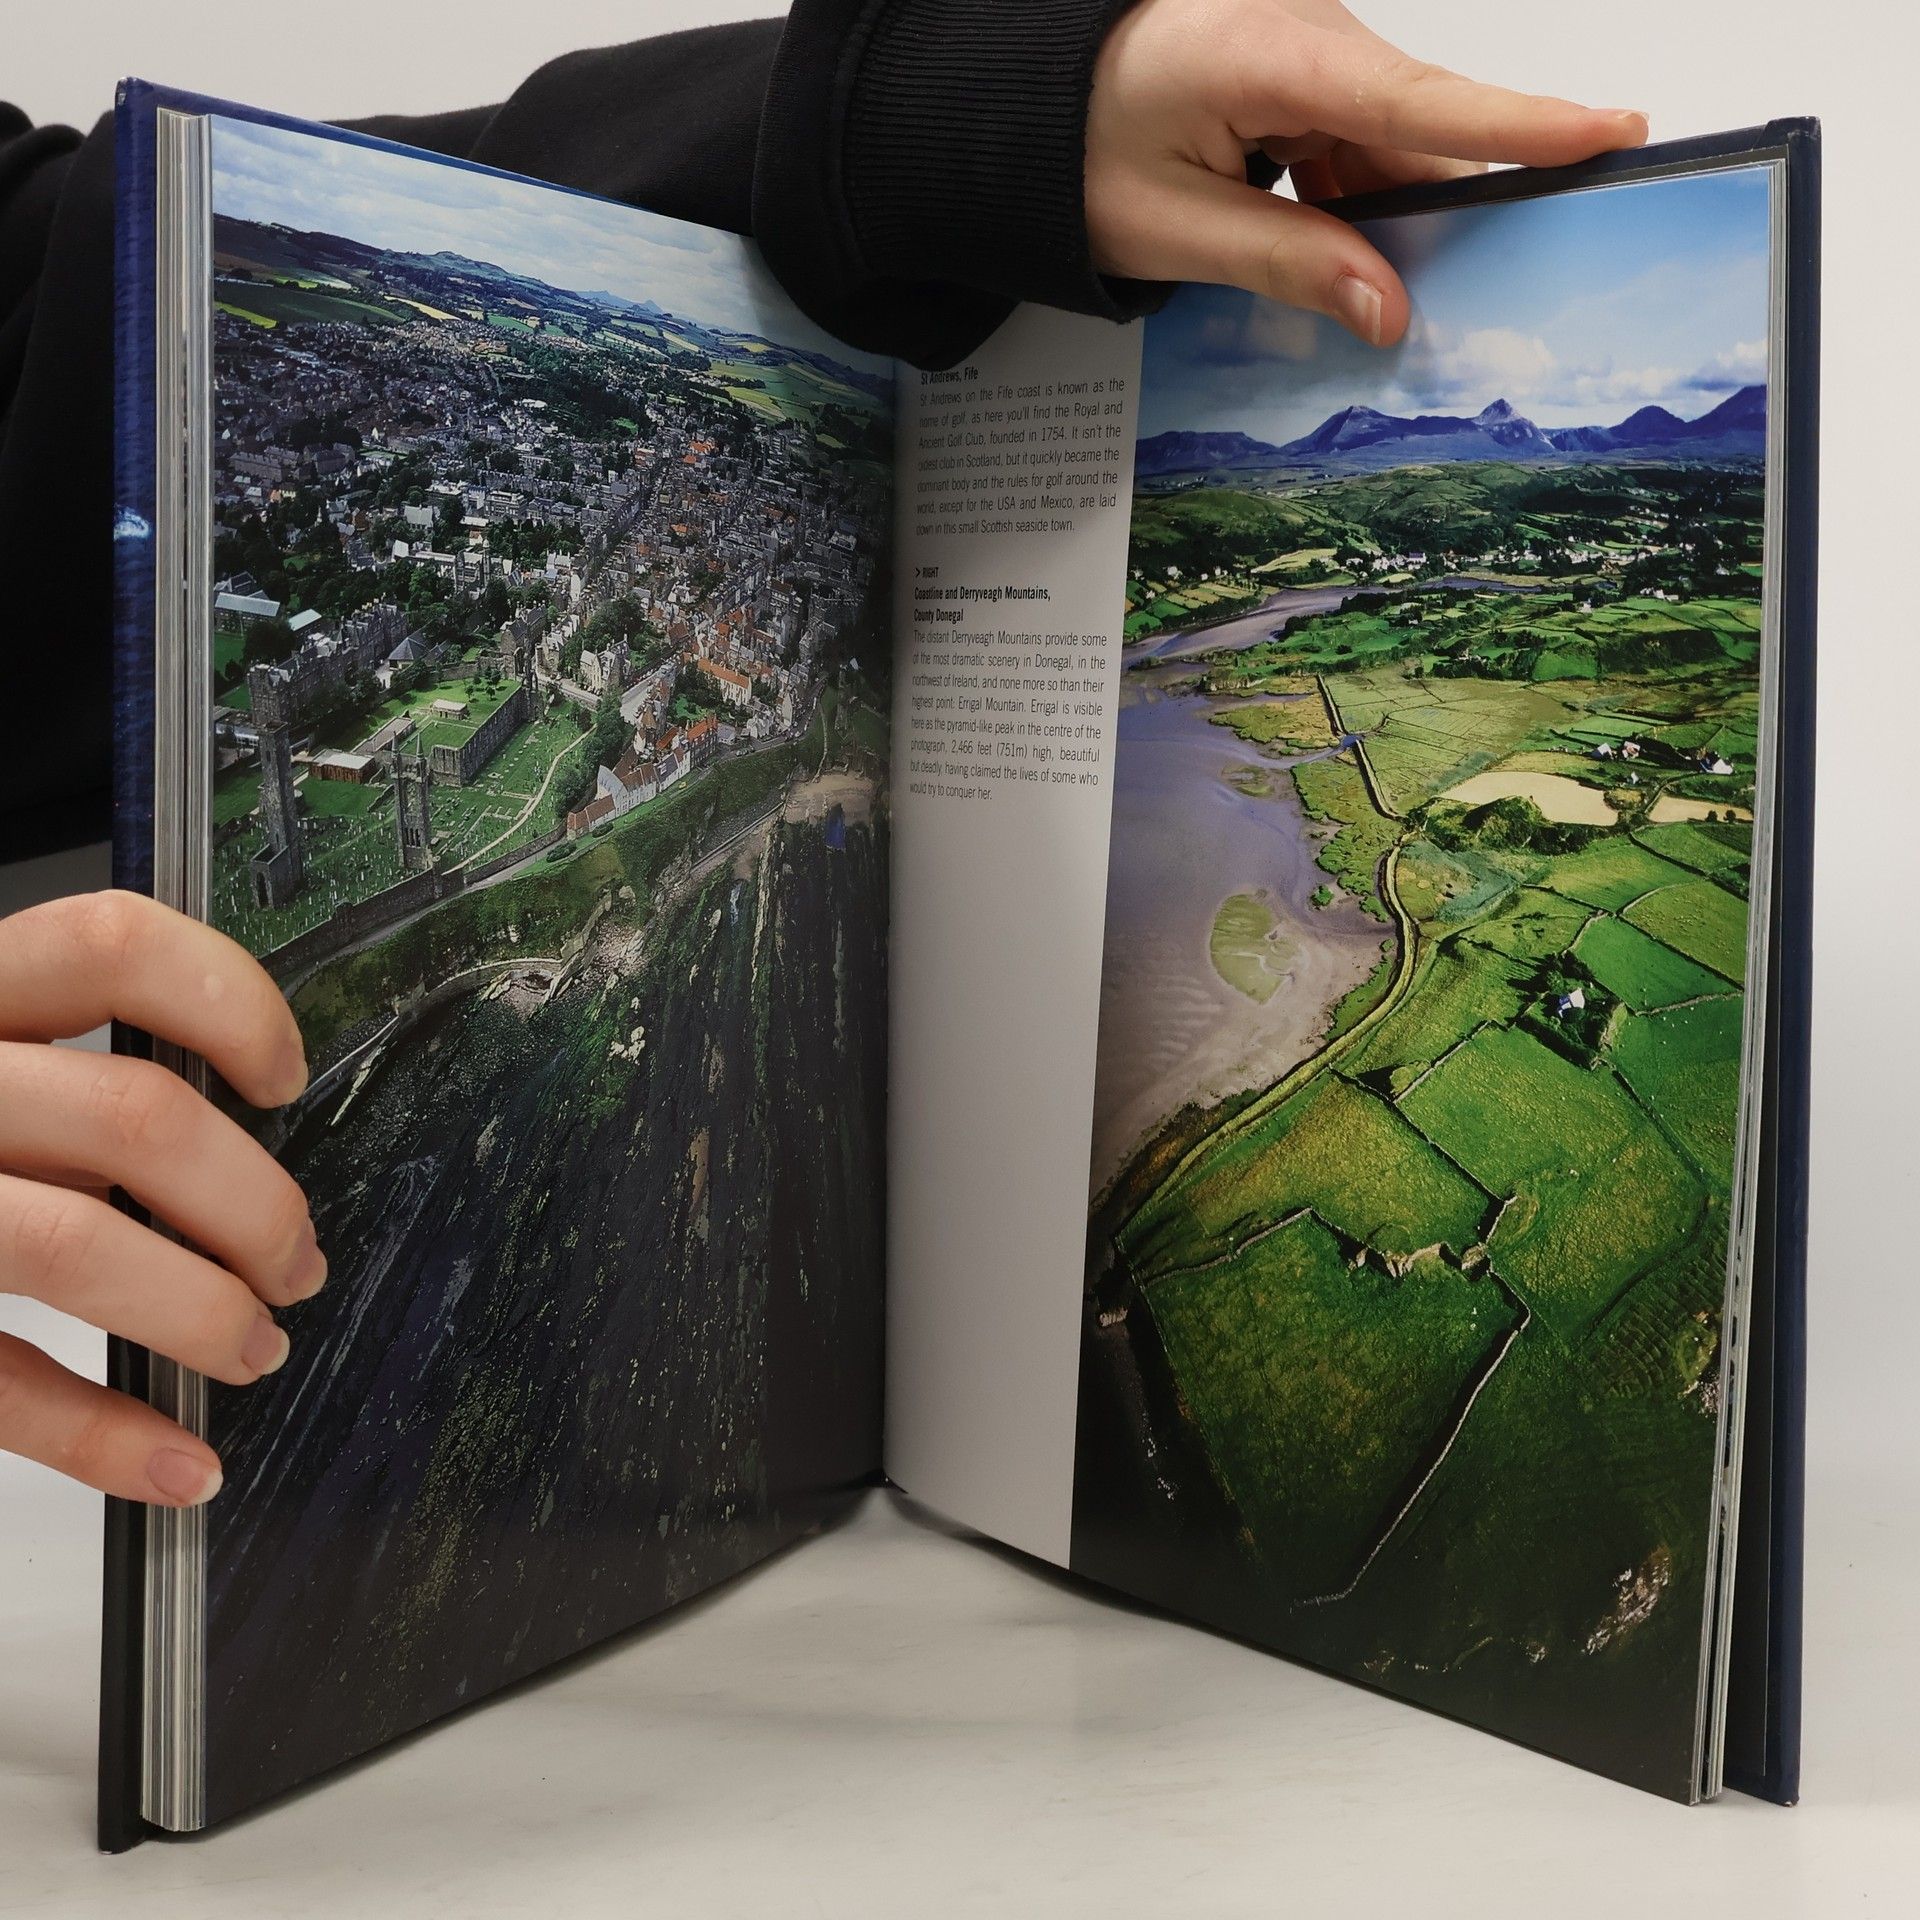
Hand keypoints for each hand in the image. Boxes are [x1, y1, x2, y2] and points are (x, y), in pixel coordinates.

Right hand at [0, 892, 321, 1506]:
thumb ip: (65, 1077)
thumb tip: (234, 1139)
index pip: (110, 947)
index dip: (228, 1005)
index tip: (281, 1079)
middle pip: (134, 1118)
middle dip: (254, 1206)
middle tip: (293, 1262)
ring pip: (76, 1245)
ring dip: (202, 1313)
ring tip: (251, 1348)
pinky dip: (105, 1435)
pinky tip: (178, 1462)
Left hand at [1086, 0, 1648, 344]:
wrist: (1021, 100)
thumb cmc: (1073, 153)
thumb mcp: (1170, 229)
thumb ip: (1287, 265)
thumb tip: (1390, 312)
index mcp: (1262, 53)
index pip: (1412, 99)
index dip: (1514, 127)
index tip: (1609, 132)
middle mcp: (1301, 29)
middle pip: (1415, 122)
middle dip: (1450, 201)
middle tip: (1510, 265)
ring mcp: (1305, 44)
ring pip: (1392, 136)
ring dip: (1389, 210)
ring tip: (1381, 274)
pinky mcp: (1300, 67)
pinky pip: (1358, 134)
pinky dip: (1357, 194)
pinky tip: (1343, 247)